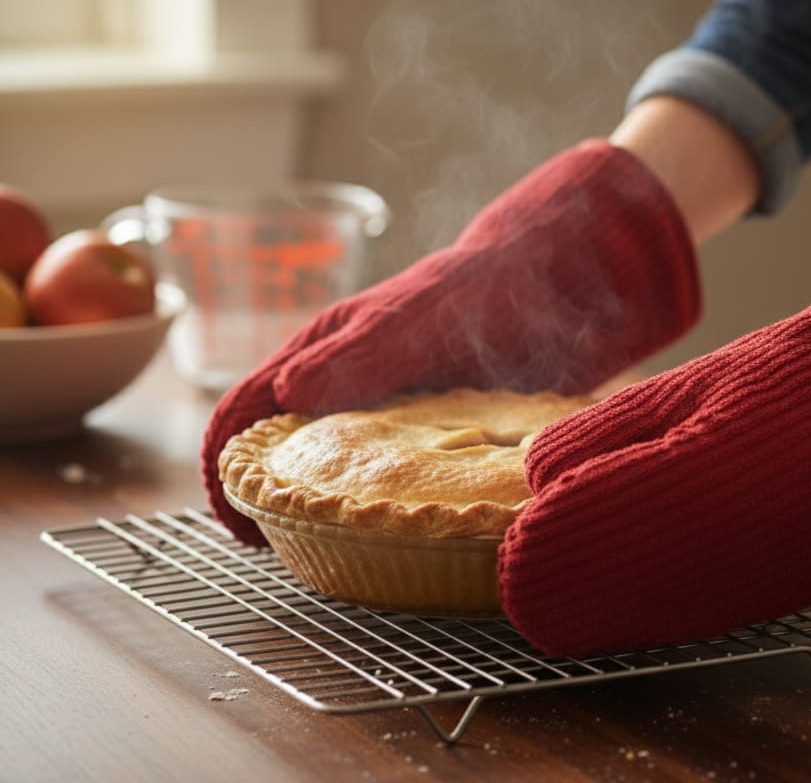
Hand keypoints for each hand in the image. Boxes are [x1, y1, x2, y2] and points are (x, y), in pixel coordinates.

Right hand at [201, 140, 701, 543]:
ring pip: (334, 468)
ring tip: (341, 557)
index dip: (223, 471)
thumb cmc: (482, 286)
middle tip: (291, 556)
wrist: (559, 281)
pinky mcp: (429, 429)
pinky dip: (382, 506)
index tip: (237, 530)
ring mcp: (386, 409)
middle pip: (279, 450)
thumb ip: (361, 352)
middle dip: (271, 502)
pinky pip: (391, 475)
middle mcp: (344, 383)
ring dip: (326, 510)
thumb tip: (286, 394)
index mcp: (322, 350)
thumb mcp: (419, 318)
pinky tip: (402, 537)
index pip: (243, 411)